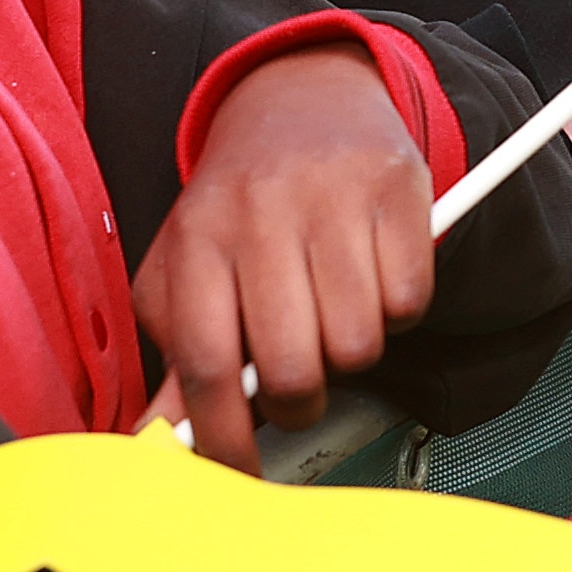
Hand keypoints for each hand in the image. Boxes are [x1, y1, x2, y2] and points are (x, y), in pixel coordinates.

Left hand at [142, 45, 432, 476]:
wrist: (303, 99)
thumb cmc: (239, 208)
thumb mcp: (189, 270)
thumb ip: (178, 358)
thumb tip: (162, 444)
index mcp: (197, 238)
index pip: (205, 362)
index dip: (221, 437)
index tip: (238, 472)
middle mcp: (260, 212)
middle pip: (291, 367)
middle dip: (298, 402)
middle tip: (299, 386)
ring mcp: (332, 196)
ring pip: (359, 344)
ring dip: (350, 352)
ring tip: (331, 315)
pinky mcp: (396, 187)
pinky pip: (409, 302)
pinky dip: (396, 310)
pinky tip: (370, 276)